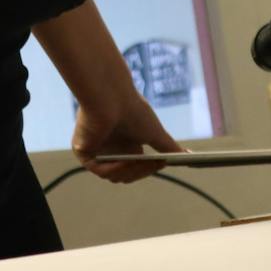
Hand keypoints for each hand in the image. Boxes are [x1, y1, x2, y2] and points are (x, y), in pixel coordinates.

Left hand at [71, 92, 185, 182]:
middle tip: (155, 162)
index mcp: (125, 147)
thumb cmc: (132, 110)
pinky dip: (113, 168)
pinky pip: (98, 169)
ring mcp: (96, 152)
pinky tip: (124, 162)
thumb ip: (169, 147)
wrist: (111, 95)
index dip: (149, 168)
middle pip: (126, 175)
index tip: (163, 162)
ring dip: (129, 170)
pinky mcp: (82, 151)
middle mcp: (110, 150)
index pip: (136, 169)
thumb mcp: (155, 133)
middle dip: (142, 171)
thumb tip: (188, 155)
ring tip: (141, 160)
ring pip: (113, 175)